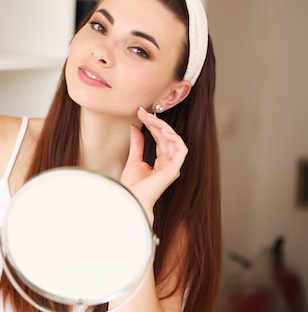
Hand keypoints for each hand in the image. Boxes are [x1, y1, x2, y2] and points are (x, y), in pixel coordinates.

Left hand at [120, 107, 187, 222]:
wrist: (131, 199)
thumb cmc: (132, 185)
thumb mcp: (133, 159)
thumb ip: (137, 143)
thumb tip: (135, 127)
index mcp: (161, 161)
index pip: (160, 138)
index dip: (152, 125)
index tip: (140, 114)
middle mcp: (169, 163)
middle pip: (166, 137)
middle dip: (155, 122)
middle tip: (143, 112)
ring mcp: (173, 166)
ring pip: (173, 140)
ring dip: (162, 127)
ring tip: (150, 118)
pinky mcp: (174, 169)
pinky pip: (181, 149)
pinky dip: (174, 138)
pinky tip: (163, 130)